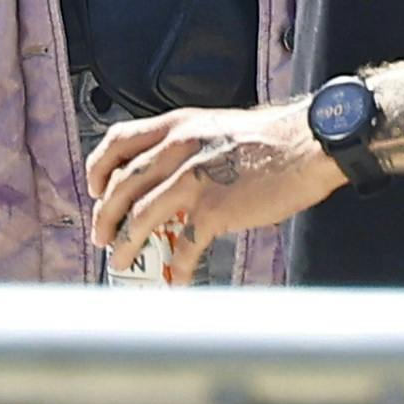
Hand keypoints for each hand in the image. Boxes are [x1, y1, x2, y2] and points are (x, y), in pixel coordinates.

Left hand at [85, 99, 332, 267]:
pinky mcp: (214, 209)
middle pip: (121, 186)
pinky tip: (178, 278)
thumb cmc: (271, 138)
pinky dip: (178, 266)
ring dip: (125, 245)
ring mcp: (194, 179)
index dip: (98, 169)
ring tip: (121, 261)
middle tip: (101, 236)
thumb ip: (186, 144)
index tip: (94, 190)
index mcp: (177, 125)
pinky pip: (185, 245)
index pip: (118, 142)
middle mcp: (178, 148)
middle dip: (104, 215)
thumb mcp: (215, 126)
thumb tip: (164, 176)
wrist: (309, 144)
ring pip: (140, 217)